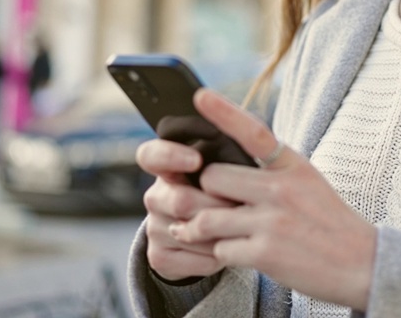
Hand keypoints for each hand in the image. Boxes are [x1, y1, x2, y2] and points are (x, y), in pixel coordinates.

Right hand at [136, 134, 238, 282]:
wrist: (206, 236)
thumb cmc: (222, 193)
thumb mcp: (221, 171)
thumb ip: (226, 157)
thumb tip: (248, 141)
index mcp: (166, 168)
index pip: (152, 155)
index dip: (170, 156)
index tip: (196, 160)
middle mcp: (156, 197)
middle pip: (181, 200)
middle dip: (218, 206)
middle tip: (243, 206)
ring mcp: (154, 228)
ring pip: (191, 233)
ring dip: (223, 233)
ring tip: (241, 228)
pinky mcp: (159, 256)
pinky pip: (196, 260)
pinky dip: (219, 257)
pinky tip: (228, 247)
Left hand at [175, 89, 377, 310]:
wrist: (361, 262)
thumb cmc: (328, 222)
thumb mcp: (308, 181)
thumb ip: (272, 170)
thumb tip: (226, 167)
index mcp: (292, 165)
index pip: (253, 132)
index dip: (224, 112)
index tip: (200, 95)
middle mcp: (281, 189)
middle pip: (212, 178)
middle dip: (205, 194)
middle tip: (212, 204)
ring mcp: (272, 221)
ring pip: (207, 217)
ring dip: (201, 228)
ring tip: (207, 232)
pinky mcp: (265, 253)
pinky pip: (220, 249)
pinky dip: (222, 253)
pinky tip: (238, 253)